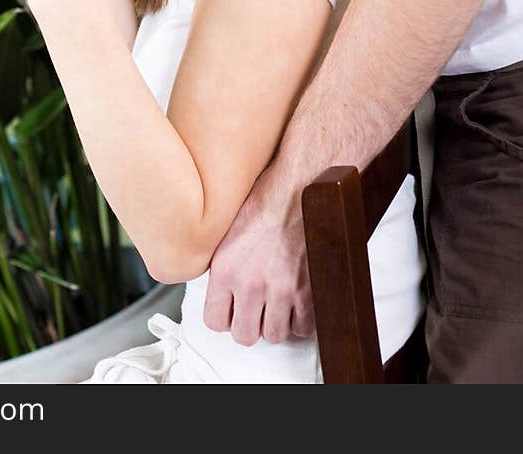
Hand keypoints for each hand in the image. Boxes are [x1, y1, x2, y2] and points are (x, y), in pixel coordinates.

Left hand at [203, 159, 313, 344]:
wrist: (300, 187)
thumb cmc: (266, 200)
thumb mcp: (228, 231)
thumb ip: (223, 266)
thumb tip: (220, 290)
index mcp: (225, 269)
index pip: (214, 322)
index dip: (225, 318)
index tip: (232, 309)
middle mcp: (250, 284)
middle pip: (245, 335)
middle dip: (250, 324)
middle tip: (256, 309)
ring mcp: (281, 290)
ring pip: (274, 335)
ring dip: (276, 322)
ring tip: (277, 302)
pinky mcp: (308, 291)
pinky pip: (302, 327)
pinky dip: (300, 319)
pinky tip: (297, 301)